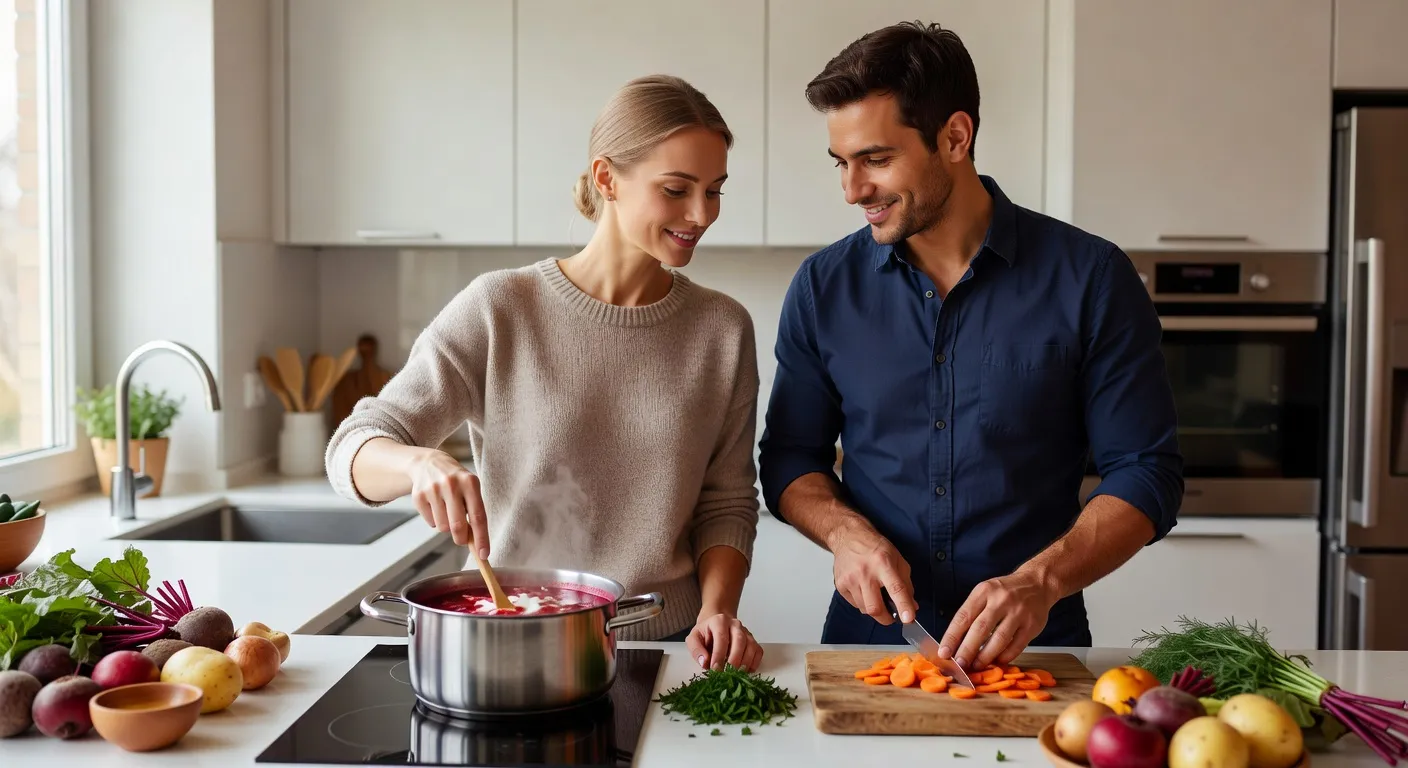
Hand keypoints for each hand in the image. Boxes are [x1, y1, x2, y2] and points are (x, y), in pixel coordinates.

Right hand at [406, 448, 487, 556]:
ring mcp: (433, 490)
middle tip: (462, 539)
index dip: (482, 538)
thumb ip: (475, 512)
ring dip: (447, 526)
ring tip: (447, 511)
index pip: (478, 516)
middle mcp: (451, 484)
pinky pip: (430, 522)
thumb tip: (477, 543)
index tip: (484, 555)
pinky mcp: (418, 496)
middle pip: (457, 526)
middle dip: (461, 539)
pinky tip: (435, 506)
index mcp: (470, 482)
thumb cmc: (456, 482)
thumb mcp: (470, 488)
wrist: (428, 463)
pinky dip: (434, 520)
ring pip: (442, 527)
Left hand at [687, 613, 761, 671]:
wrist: (716, 625)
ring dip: (744, 663)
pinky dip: (754, 663)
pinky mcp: (753, 641)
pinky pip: (758, 652)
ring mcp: (746, 632)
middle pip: (740, 641)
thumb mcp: (694, 638)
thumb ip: (696, 649)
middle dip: (734, 660)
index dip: (719, 655)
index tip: (715, 669)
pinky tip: (745, 671)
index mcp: (720, 621)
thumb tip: (705, 662)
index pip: (722, 638)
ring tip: (735, 675)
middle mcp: (735, 624)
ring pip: (751, 647)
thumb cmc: (705, 633)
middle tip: (727, 674)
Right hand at [829, 519, 916, 625]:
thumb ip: (906, 584)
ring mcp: (850, 579)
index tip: (908, 618)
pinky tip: (864, 590)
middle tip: (892, 616)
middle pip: (875, 608)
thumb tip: (912, 606)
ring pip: (865, 610)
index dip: (904, 605)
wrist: (848, 536)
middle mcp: (865, 572)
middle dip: (887, 618)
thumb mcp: (898, 560)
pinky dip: (863, 603)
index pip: (896, 588)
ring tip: (876, 595)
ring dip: (875, 609)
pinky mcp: (840, 585)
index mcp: (884, 563)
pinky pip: (855, 605)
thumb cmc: (875, 547)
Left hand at [937, 571, 1057, 670]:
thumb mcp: (985, 593)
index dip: (952, 636)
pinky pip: (1016, 646)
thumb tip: (955, 642)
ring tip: (976, 666)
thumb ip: (972, 613)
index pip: (963, 616)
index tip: (944, 652)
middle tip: (959, 664)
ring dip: (985, 656)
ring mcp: (1018, 612)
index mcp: (984, 591)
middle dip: (967, 650)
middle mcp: (1001, 600)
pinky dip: (1005, 657)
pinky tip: (996, 661)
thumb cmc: (1005, 592)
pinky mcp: (1032, 625)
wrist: (1038, 584)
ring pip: (999, 639)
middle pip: (980, 629)